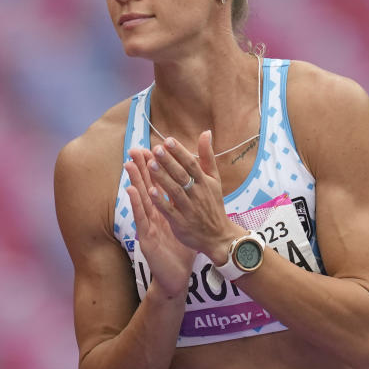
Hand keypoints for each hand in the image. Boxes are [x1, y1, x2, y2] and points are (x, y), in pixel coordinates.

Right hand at [124, 149, 194, 298]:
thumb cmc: (180, 249)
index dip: (155, 167)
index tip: (152, 147)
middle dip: (141, 168)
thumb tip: (193, 187)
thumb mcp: (185, 223)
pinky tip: (132, 191)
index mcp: (163, 210)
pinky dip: (136, 204)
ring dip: (134, 181)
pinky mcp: (145, 238)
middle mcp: (153, 215)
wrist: (177, 275)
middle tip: (134, 149)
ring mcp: (148, 226)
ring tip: (128, 163)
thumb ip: (186, 204)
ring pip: (140, 200)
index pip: (158, 184)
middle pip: (146, 188)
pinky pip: (141, 218)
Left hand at [141, 131, 242, 260]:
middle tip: (156, 149)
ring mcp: (189, 209)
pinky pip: (170, 211)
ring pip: (175, 191)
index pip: (192, 164)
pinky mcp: (181, 223)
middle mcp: (197, 194)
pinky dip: (161, 201)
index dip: (180, 152)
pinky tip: (150, 191)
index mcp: (204, 182)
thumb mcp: (214, 179)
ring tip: (150, 165)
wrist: (218, 236)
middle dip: (169, 162)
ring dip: (163, 178)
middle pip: (182, 176)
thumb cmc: (213, 204)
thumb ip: (207, 157)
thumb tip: (205, 132)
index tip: (168, 140)